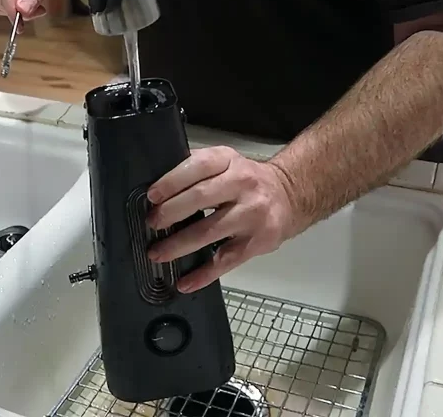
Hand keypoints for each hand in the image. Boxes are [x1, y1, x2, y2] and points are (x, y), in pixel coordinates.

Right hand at [0, 0, 78, 21]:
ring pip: (5, 5)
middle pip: (2, 1)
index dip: (11, 11)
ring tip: (40, 5)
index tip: (20, 25)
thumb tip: (20, 10)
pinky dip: (23, 9)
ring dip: (22, 11)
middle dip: (19, 11)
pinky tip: (36, 3)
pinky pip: (11, 4)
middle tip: (40, 10)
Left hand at [146, 146, 302, 293]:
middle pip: (200, 198)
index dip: (172, 181)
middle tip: (152, 223)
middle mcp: (242, 185)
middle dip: (170, 213)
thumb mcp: (225, 162)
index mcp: (229, 161)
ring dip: (178, 245)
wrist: (289, 196)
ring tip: (158, 252)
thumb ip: (196, 169)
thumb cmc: (247, 180)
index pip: (198, 166)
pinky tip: (185, 282)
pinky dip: (203, 274)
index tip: (152, 196)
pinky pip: (225, 261)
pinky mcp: (257, 243)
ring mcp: (251, 215)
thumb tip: (158, 189)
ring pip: (209, 232)